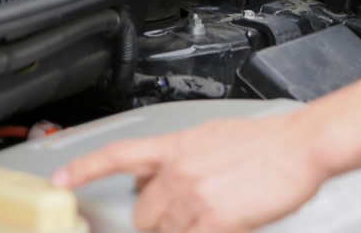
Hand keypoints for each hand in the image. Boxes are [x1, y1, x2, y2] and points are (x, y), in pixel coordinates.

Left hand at [52, 112, 326, 232]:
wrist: (300, 146)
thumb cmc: (266, 141)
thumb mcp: (214, 137)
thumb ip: (180, 156)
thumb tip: (154, 175)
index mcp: (179, 145)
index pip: (121, 154)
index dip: (85, 168)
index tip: (60, 180)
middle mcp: (179, 169)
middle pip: (142, 213)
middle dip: (158, 220)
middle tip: (186, 214)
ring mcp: (194, 196)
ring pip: (164, 232)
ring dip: (182, 230)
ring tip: (215, 212)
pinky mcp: (214, 221)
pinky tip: (220, 222)